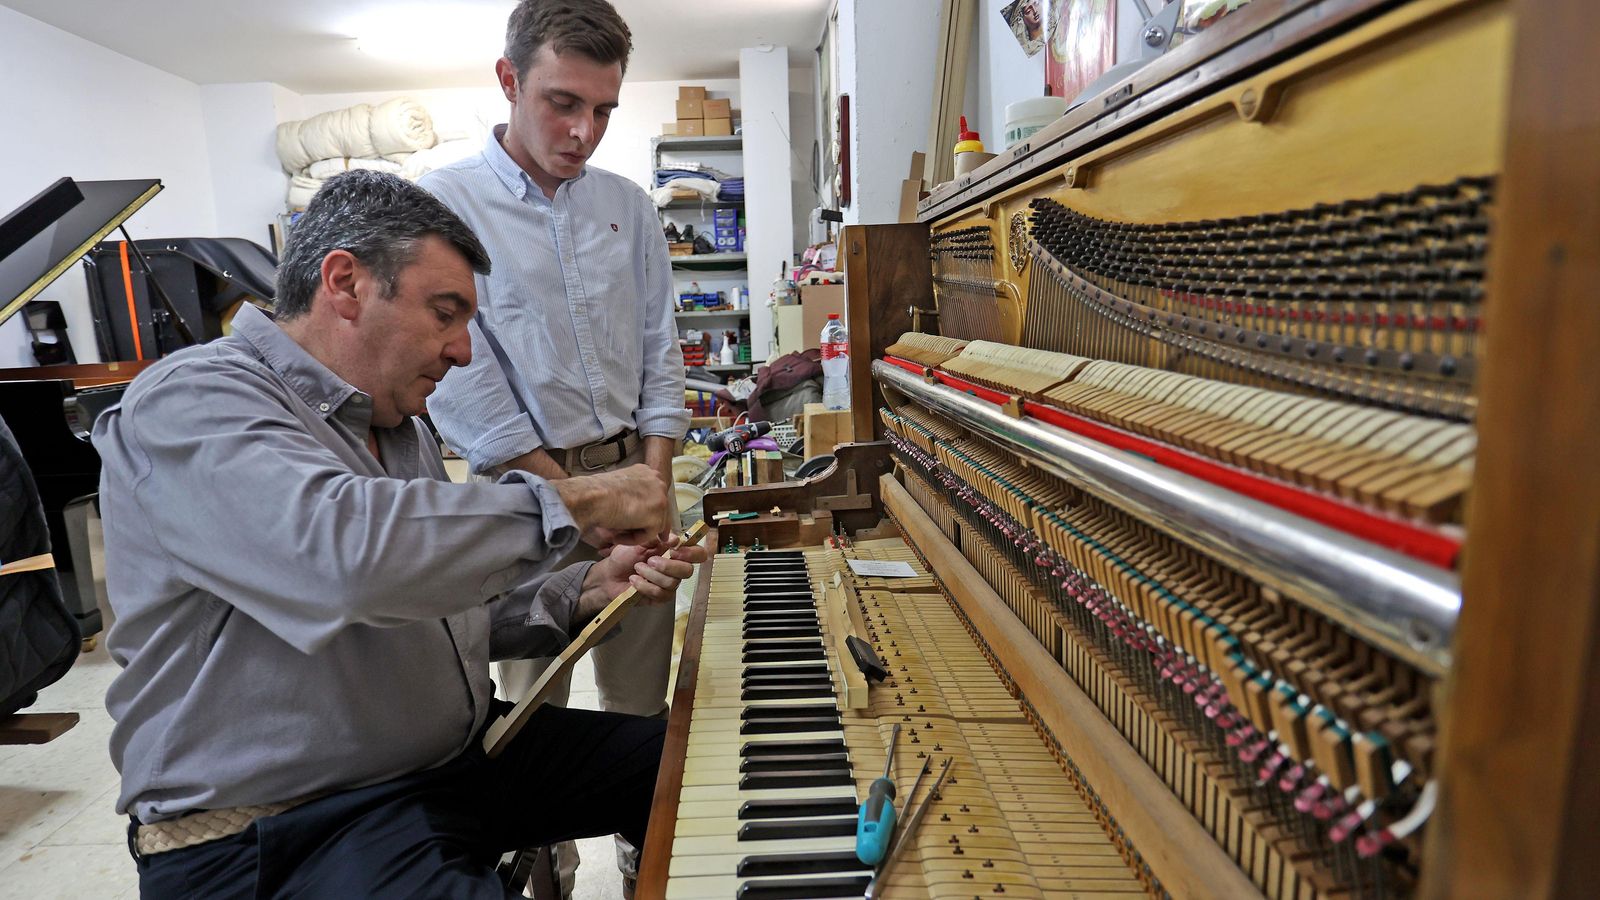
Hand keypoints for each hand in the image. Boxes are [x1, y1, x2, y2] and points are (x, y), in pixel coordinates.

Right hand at [552, 464, 670, 549]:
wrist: (592, 497)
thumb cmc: (597, 492)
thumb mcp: (620, 485)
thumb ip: (633, 493)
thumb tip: (637, 510)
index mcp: (649, 472)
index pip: (656, 495)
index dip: (651, 510)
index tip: (645, 521)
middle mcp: (659, 482)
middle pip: (661, 509)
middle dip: (652, 525)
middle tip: (645, 537)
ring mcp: (660, 499)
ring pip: (655, 523)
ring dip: (637, 532)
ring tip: (617, 536)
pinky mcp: (657, 516)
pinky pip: (649, 535)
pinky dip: (633, 540)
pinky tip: (617, 537)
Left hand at [579, 534, 710, 621]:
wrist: (608, 575)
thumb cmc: (624, 557)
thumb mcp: (639, 542)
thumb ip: (657, 539)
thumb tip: (675, 539)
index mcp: (674, 553)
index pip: (698, 554)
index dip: (691, 553)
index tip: (674, 550)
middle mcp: (675, 569)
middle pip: (688, 571)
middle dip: (668, 565)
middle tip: (651, 560)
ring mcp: (668, 585)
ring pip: (672, 583)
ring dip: (651, 574)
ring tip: (636, 568)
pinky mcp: (659, 598)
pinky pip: (660, 594)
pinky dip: (644, 585)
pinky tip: (634, 580)